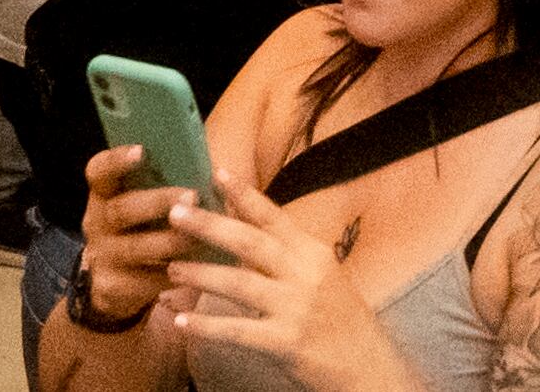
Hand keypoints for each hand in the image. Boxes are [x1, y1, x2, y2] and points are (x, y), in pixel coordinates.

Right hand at [73, 146, 192, 332]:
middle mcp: (97, 222)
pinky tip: (195, 269)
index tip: (141, 150)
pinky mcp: (112, 287)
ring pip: (135, 248)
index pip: (99, 171)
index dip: (117, 160)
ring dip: (170, 241)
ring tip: (201, 235)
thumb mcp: (141, 203)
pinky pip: (144, 281)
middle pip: (121, 209)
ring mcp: (102, 256)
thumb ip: (162, 186)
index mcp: (104, 194)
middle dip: (158, 202)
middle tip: (192, 194)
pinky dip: (172, 274)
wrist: (113, 286)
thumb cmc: (140, 229)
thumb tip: (213, 165)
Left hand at [164, 167, 398, 380]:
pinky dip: (207, 325)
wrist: (368, 365)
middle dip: (210, 226)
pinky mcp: (285, 342)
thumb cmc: (340, 318)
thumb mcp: (321, 277)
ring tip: (171, 270)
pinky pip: (238, 331)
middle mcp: (306, 274)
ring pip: (239, 284)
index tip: (217, 173)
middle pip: (251, 243)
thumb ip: (285, 255)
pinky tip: (181, 321)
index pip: (274, 217)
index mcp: (313, 253)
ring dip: (201, 274)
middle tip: (175, 213)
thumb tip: (244, 228)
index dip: (245, 195)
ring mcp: (296, 308)